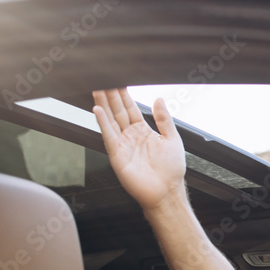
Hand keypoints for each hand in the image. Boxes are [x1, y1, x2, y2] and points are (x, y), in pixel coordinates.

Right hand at [92, 88, 185, 211]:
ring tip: (97, 88)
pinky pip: (108, 136)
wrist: (167, 192)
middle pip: (117, 112)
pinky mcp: (117, 155)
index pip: (130, 109)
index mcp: (143, 131)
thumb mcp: (172, 139)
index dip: (124, 95)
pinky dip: (103, 122)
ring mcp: (122, 145)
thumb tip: (159, 99)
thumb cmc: (171, 170)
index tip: (119, 80)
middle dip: (111, 95)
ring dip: (103, 104)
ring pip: (110, 120)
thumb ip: (164, 119)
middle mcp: (130, 136)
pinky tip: (97, 109)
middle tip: (104, 78)